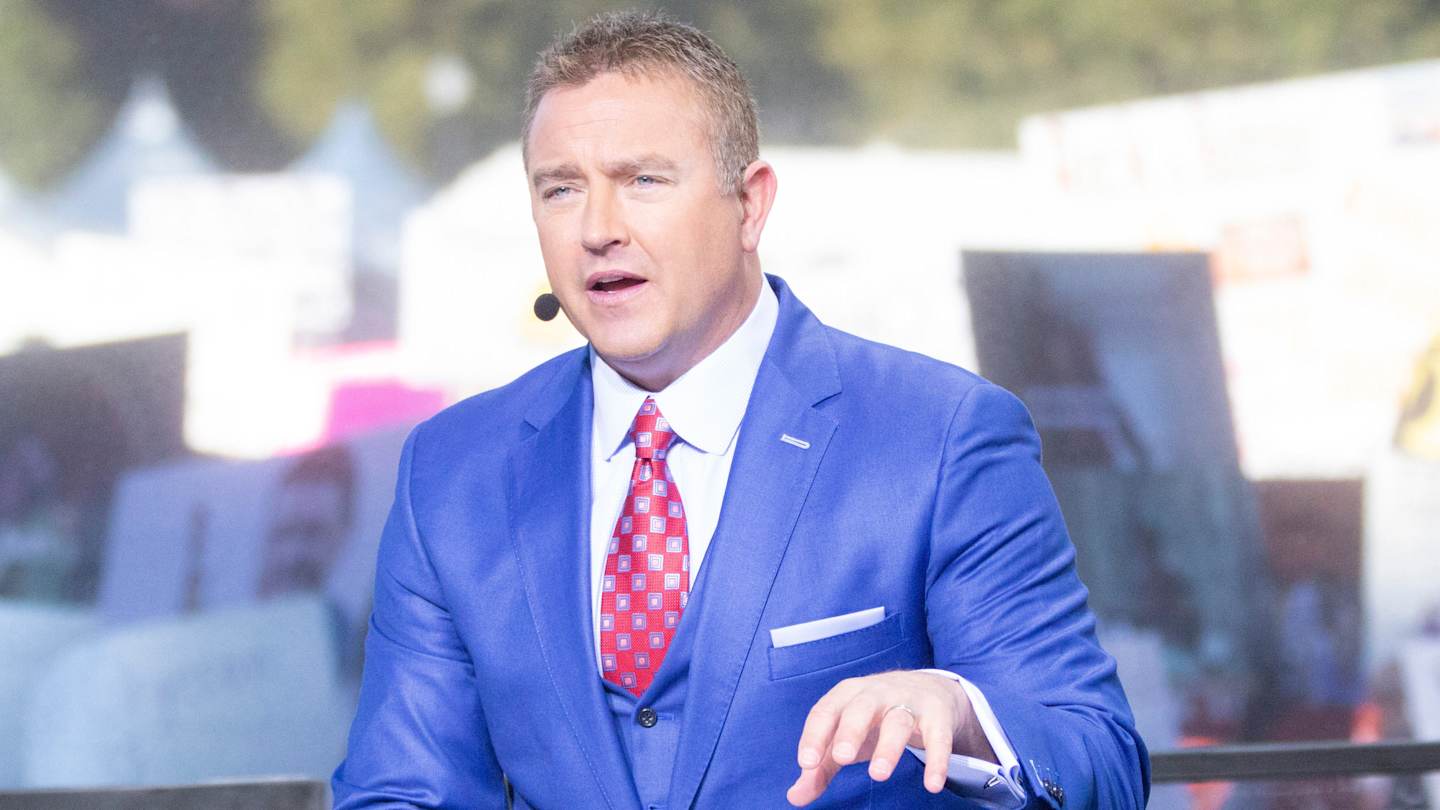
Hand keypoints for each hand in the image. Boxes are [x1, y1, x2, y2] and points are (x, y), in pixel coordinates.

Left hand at [786, 670, 994, 805]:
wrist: (928, 689)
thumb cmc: (874, 718)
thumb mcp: (846, 737)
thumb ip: (821, 767)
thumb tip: (795, 797)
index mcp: (847, 696)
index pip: (825, 711)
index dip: (814, 735)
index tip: (806, 763)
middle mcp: (876, 693)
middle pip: (861, 708)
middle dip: (850, 731)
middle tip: (842, 758)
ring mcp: (908, 702)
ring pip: (897, 721)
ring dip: (889, 747)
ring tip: (879, 774)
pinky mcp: (937, 716)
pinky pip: (938, 737)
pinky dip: (937, 759)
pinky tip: (932, 784)